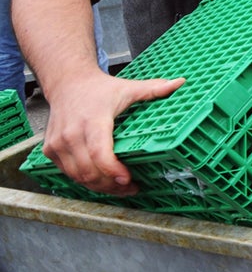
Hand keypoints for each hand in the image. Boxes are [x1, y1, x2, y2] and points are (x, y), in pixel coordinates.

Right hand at [41, 73, 184, 195]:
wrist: (68, 83)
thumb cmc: (99, 88)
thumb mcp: (128, 88)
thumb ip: (154, 89)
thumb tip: (180, 83)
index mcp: (92, 120)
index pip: (99, 153)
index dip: (113, 170)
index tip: (128, 178)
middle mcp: (71, 134)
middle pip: (89, 171)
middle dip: (112, 184)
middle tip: (132, 187)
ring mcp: (58, 144)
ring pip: (78, 176)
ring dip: (99, 186)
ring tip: (120, 187)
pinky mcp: (51, 150)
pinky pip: (68, 173)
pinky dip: (85, 180)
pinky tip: (102, 180)